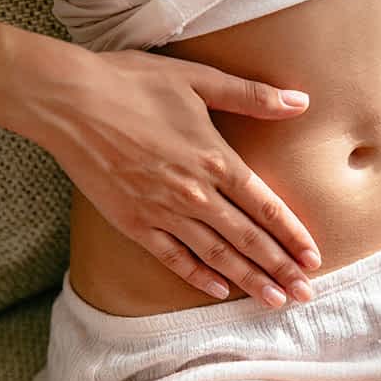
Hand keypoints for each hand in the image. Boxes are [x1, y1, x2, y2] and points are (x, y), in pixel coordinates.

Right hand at [35, 49, 320, 307]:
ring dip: (248, 280)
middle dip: (281, 268)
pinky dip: (196, 276)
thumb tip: (302, 100)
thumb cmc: (133, 83)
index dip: (292, 234)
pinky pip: (171, 257)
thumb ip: (252, 95)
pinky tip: (217, 290)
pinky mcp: (133, 222)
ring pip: (215, 254)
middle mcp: (194, 193)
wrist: (67, 100)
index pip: (265, 206)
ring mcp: (162, 211)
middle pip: (247, 239)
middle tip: (306, 294)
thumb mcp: (198, 79)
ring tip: (274, 300)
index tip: (314, 258)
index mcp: (214, 159)